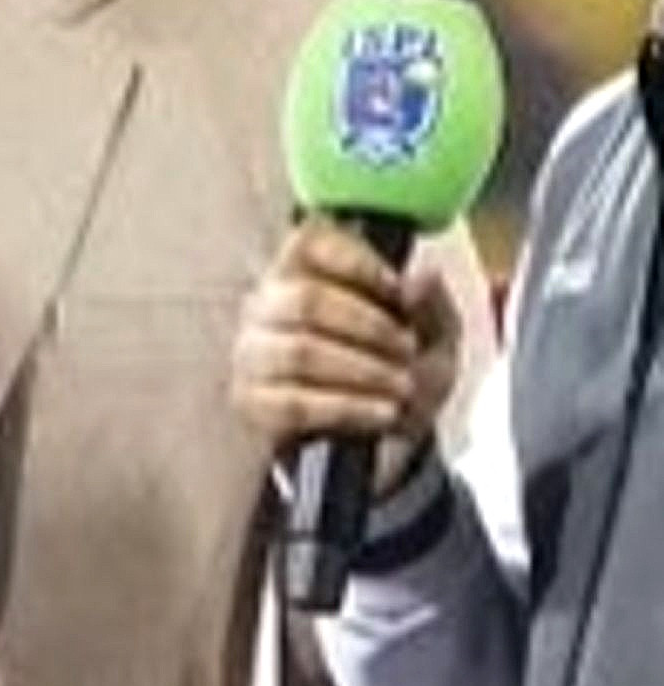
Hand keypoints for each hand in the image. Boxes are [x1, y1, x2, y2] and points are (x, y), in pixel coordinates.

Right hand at [231, 218, 462, 497]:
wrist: (381, 443)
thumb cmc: (397, 372)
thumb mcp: (433, 336)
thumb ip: (430, 303)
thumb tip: (420, 276)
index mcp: (304, 271)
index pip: (307, 242)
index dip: (354, 261)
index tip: (396, 289)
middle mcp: (267, 305)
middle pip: (306, 300)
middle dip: (368, 326)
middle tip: (407, 349)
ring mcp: (253, 355)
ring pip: (301, 352)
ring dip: (363, 370)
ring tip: (401, 387)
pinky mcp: (252, 403)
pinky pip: (295, 403)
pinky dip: (349, 408)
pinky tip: (382, 413)